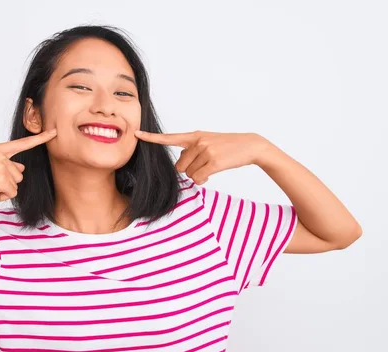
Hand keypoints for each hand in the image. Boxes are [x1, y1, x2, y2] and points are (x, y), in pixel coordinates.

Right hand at [0, 129, 56, 208]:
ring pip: (16, 184)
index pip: (22, 143)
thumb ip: (5, 165)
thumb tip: (22, 169)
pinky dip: (0, 197)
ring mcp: (1, 166)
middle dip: (7, 182)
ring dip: (3, 190)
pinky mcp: (1, 179)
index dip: (40, 139)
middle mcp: (0, 155)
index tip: (53, 132)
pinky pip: (11, 193)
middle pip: (19, 174)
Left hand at [135, 130, 270, 183]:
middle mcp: (198, 141)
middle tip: (204, 165)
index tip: (137, 134)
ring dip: (199, 175)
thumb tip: (182, 164)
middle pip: (180, 166)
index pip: (169, 138)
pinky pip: (199, 178)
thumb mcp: (208, 142)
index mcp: (194, 136)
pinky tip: (212, 174)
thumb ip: (192, 149)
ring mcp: (206, 151)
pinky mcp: (214, 161)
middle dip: (189, 170)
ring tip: (211, 166)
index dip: (152, 138)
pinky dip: (204, 180)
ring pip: (189, 174)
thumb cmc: (227, 146)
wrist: (250, 145)